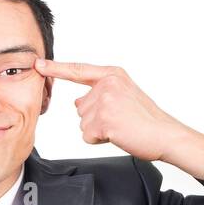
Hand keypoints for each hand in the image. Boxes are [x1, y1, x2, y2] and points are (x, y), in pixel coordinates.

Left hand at [33, 59, 188, 162]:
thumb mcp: (125, 94)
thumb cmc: (147, 120)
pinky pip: (87, 135)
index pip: (78, 70)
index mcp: (112, 74)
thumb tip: (78, 101)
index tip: (38, 64)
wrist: (165, 134)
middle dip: (95, 119)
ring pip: (83, 123)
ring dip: (98, 130)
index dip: (56, 68)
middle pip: (80, 106)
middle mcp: (107, 84)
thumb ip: (101, 92)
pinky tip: (118, 135)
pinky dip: (100, 140)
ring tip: (121, 127)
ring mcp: (105, 101)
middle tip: (120, 120)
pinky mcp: (103, 120)